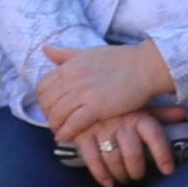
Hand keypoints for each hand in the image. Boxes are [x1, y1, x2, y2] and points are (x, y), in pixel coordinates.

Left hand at [40, 38, 177, 137]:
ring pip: (57, 114)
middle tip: (54, 123)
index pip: (42, 86)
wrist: (145, 67)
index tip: (49, 108)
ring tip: (59, 132)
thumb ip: (66, 54)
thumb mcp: (88, 52)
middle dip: (47, 115)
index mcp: (68, 66)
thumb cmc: (120, 59)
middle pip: (47, 102)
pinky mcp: (97, 107)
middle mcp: (71, 79)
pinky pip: (73, 123)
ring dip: (55, 126)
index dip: (43, 100)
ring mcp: (83, 93)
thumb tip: (45, 49)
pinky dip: (66, 132)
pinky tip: (66, 137)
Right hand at [64, 106, 183, 186]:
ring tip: (123, 178)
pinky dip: (100, 174)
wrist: (83, 91)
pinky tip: (108, 182)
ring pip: (113, 158)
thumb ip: (161, 112)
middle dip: (136, 170)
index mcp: (137, 115)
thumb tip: (183, 112)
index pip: (155, 136)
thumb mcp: (140, 104)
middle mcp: (120, 122)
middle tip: (137, 176)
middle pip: (132, 154)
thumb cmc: (118, 104)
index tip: (167, 170)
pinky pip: (91, 158)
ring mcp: (99, 129)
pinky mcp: (82, 134)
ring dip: (119, 173)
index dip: (163, 155)